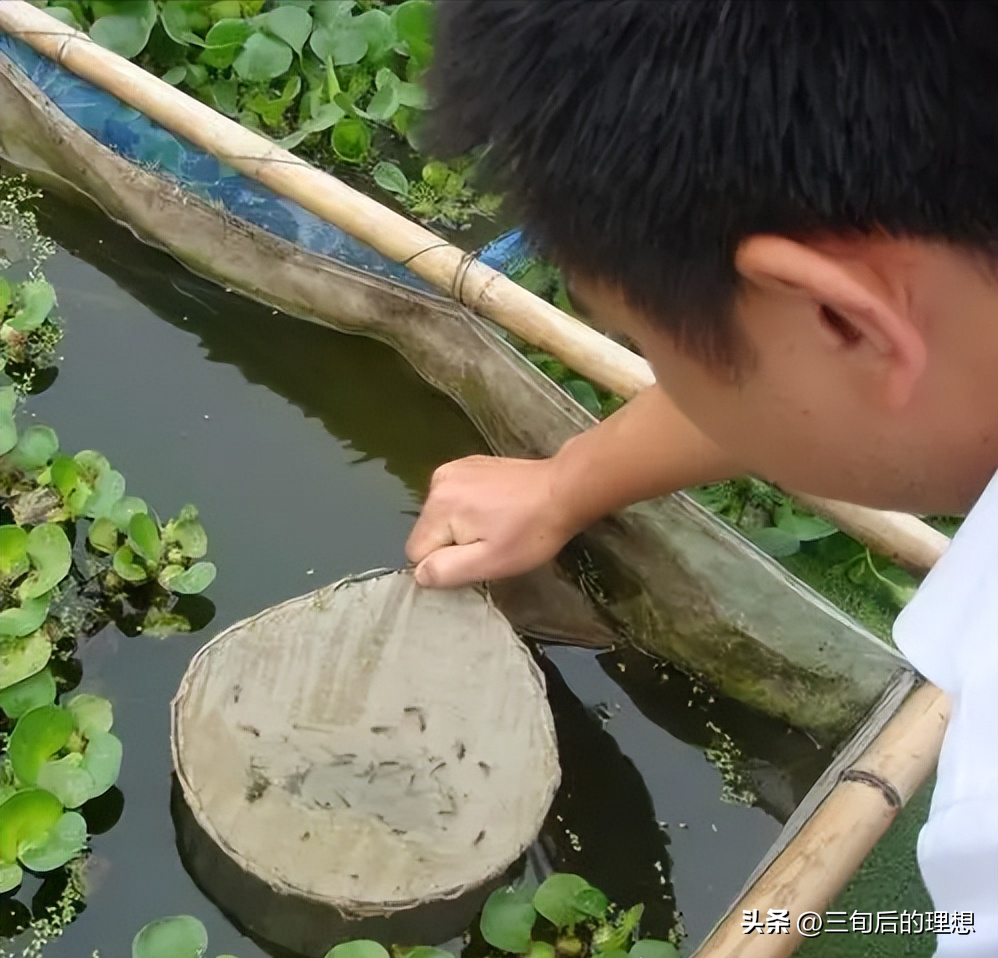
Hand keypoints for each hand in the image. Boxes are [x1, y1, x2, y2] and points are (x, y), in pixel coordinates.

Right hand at [405, 455, 579, 587]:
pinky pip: (454, 499)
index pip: (417, 552)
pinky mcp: (468, 464)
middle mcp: (439, 480)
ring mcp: (454, 468)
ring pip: (441, 517)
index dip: (446, 563)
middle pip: (428, 532)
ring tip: (498, 525)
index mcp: (440, 504)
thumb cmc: (533, 530)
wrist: (565, 489)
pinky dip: (471, 508)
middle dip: (454, 544)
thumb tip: (419, 574)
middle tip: (492, 542)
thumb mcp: (491, 562)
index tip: (478, 556)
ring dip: (463, 527)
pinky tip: (498, 509)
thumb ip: (447, 570)